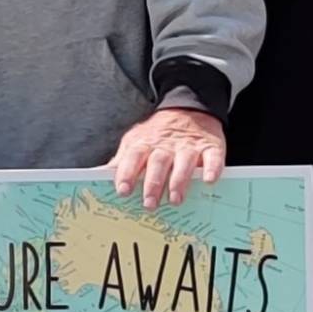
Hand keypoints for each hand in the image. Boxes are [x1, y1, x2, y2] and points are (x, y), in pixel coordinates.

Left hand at [110, 108, 225, 209]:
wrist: (189, 108)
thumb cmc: (158, 135)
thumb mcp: (136, 142)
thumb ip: (122, 161)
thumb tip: (100, 176)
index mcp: (145, 144)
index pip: (133, 157)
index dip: (127, 173)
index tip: (123, 191)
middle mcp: (166, 145)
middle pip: (158, 162)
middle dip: (153, 183)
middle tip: (149, 203)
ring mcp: (189, 146)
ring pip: (184, 162)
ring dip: (179, 180)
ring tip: (175, 199)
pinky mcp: (210, 147)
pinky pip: (212, 157)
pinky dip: (212, 168)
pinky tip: (209, 180)